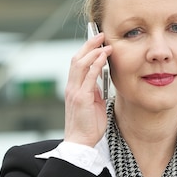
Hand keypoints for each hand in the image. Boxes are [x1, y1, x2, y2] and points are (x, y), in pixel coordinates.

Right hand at [63, 32, 111, 146]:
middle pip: (77, 58)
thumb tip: (100, 80)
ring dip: (93, 51)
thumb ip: (94, 91)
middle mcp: (71, 87)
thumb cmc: (87, 126)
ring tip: (105, 43)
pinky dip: (96, 64)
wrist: (80, 143)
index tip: (97, 40)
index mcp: (74, 88)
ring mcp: (75, 92)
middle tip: (101, 34)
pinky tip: (104, 56)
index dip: (86, 50)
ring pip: (80, 63)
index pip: (77, 63)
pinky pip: (88, 76)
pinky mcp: (81, 97)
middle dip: (89, 44)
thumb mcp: (93, 104)